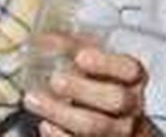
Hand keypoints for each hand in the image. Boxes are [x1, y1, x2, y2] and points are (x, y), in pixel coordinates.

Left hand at [23, 46, 149, 136]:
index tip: (81, 56)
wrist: (116, 122)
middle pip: (115, 99)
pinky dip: (59, 135)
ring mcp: (118, 130)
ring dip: (60, 112)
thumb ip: (73, 48)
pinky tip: (45, 123)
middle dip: (82, 89)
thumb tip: (43, 39)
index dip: (106, 63)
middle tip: (55, 80)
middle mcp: (131, 105)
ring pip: (95, 125)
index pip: (130, 69)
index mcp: (132, 79)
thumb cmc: (101, 85)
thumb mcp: (93, 62)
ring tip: (33, 99)